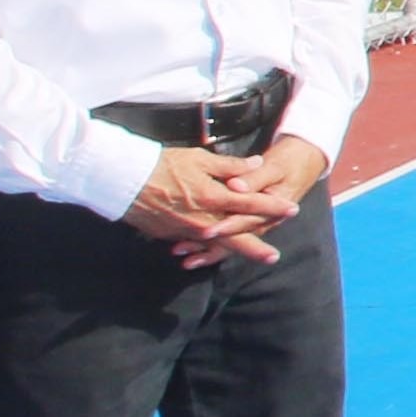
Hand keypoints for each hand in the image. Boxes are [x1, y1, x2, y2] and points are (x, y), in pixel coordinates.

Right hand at [125, 140, 305, 266]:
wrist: (123, 180)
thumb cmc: (162, 164)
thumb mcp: (199, 159)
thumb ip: (230, 166)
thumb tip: (257, 165)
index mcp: (214, 197)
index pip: (252, 204)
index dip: (273, 207)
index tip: (292, 210)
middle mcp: (205, 220)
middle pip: (238, 236)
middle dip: (258, 247)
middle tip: (274, 257)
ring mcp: (188, 231)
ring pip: (218, 245)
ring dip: (237, 251)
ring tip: (253, 257)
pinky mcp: (173, 234)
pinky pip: (196, 245)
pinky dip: (208, 250)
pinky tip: (216, 253)